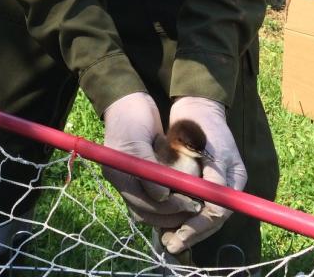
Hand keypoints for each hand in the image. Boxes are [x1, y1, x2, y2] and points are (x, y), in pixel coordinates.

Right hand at [102, 92, 201, 227]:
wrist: (128, 101)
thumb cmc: (132, 116)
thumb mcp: (139, 140)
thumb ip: (149, 168)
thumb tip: (162, 197)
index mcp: (118, 174)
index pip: (142, 204)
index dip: (167, 207)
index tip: (189, 202)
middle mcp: (122, 183)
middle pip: (146, 212)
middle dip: (172, 213)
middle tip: (195, 207)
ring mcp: (130, 181)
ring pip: (151, 210)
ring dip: (171, 211)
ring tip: (192, 205)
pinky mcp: (141, 177)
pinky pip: (154, 199)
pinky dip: (169, 203)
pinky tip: (184, 198)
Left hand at [157, 96, 246, 253]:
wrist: (195, 107)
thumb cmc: (200, 123)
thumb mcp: (206, 146)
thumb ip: (212, 175)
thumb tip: (213, 208)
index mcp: (234, 177)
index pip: (219, 211)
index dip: (199, 225)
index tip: (181, 233)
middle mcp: (228, 185)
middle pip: (213, 220)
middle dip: (192, 232)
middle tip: (171, 244)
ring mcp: (217, 184)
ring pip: (205, 216)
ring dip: (187, 229)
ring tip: (167, 239)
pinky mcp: (204, 182)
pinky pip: (197, 206)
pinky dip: (184, 217)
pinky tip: (168, 223)